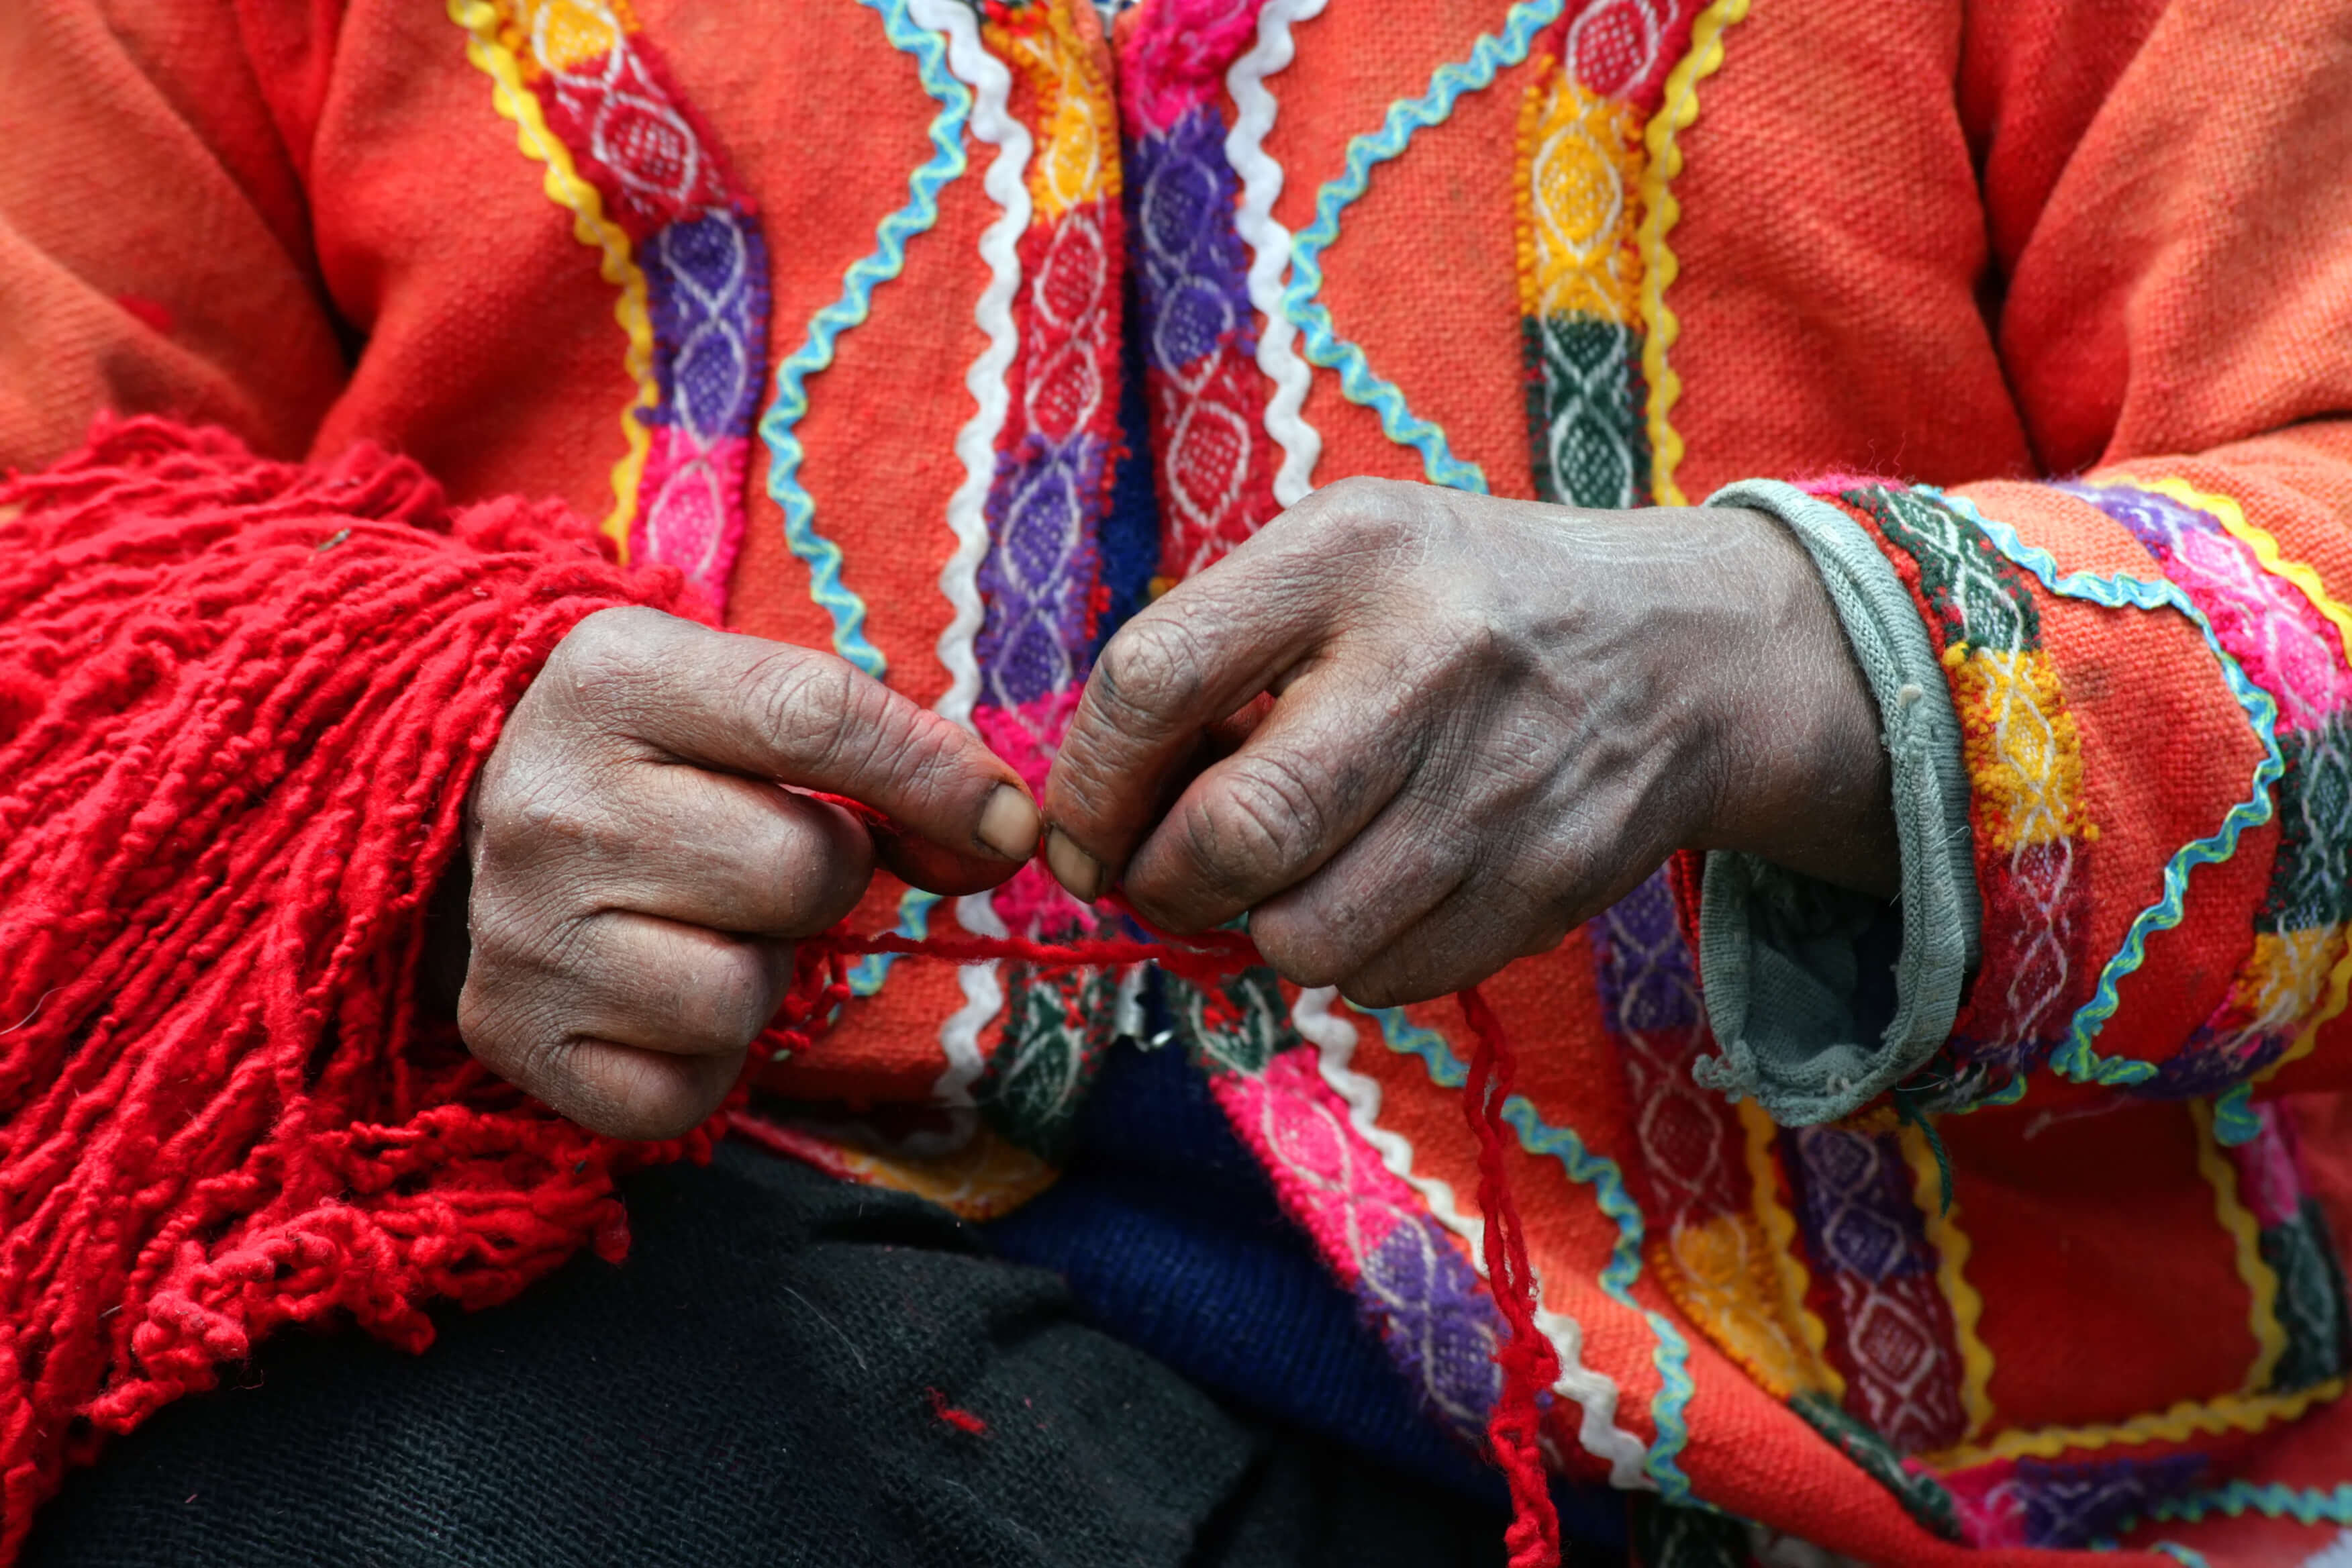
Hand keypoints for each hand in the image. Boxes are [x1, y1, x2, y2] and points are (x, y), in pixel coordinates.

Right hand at [456, 607, 1039, 1137]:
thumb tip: (1004, 836)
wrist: (479, 812)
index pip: (817, 718)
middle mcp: (551, 802)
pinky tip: (662, 993)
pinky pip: (681, 1093)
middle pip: (796, 871)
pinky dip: (704, 1062)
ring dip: (761, 972)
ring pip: (741, 995)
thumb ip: (886, 746)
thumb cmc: (663, 753)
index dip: (936, 778)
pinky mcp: (512, 1035)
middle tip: (768, 860)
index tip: (1004, 825)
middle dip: (823, 877)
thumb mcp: (750, 696)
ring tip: (707, 923)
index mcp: (616, 679)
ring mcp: (523, 929)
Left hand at [1041, 477, 1894, 1006]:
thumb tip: (1098, 811)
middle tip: (1163, 874)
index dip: (1091, 781)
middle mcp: (1430, 660)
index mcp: (1350, 552)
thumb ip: (1213, 651)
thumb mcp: (1338, 557)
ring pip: (1303, 937)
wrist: (1684, 651)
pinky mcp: (1548, 881)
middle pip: (1234, 834)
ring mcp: (1500, 782)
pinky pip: (1386, 979)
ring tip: (1286, 872)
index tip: (1083, 828)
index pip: (1155, 679)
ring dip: (1260, 928)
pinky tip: (1377, 887)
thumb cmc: (1460, 603)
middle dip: (1164, 883)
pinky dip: (1353, 957)